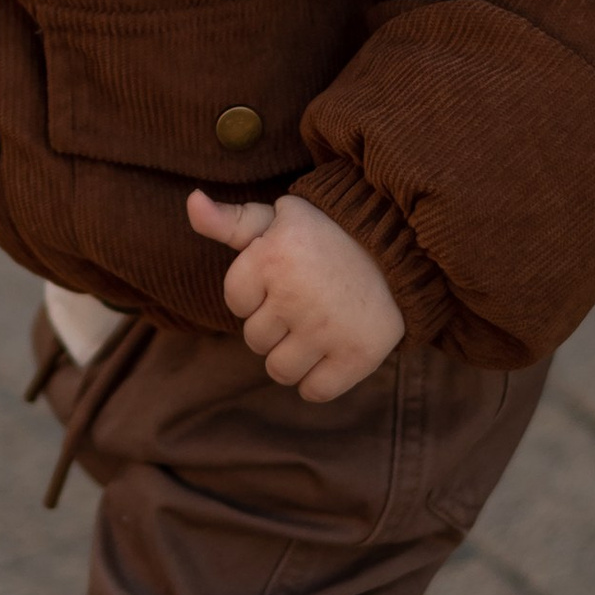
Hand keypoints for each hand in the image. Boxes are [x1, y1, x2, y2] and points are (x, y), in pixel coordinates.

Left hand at [187, 188, 406, 401]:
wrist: (402, 248)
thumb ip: (230, 221)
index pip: (235, 302)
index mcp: (271, 259)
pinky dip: (319, 380)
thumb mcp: (278, 218)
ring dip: (293, 356)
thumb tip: (192, 202)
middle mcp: (295, 296)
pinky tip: (331, 353)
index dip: (257, 293)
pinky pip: (314, 391)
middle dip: (276, 325)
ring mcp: (326, 330)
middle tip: (306, 302)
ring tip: (316, 329)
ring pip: (279, 370)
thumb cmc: (328, 235)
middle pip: (256, 340)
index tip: (284, 278)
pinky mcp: (356, 356)